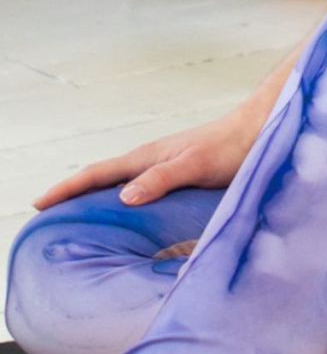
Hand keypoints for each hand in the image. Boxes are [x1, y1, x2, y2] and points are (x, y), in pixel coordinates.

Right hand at [32, 106, 264, 209]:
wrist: (260, 132)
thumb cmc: (231, 148)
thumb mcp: (196, 165)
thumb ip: (162, 179)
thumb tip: (124, 197)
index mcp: (148, 158)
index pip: (97, 174)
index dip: (67, 189)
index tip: (39, 204)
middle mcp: (152, 161)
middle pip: (104, 179)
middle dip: (76, 194)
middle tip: (52, 217)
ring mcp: (166, 167)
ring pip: (124, 185)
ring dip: (101, 199)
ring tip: (84, 221)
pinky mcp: (182, 175)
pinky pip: (145, 190)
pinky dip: (129, 202)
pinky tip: (134, 217)